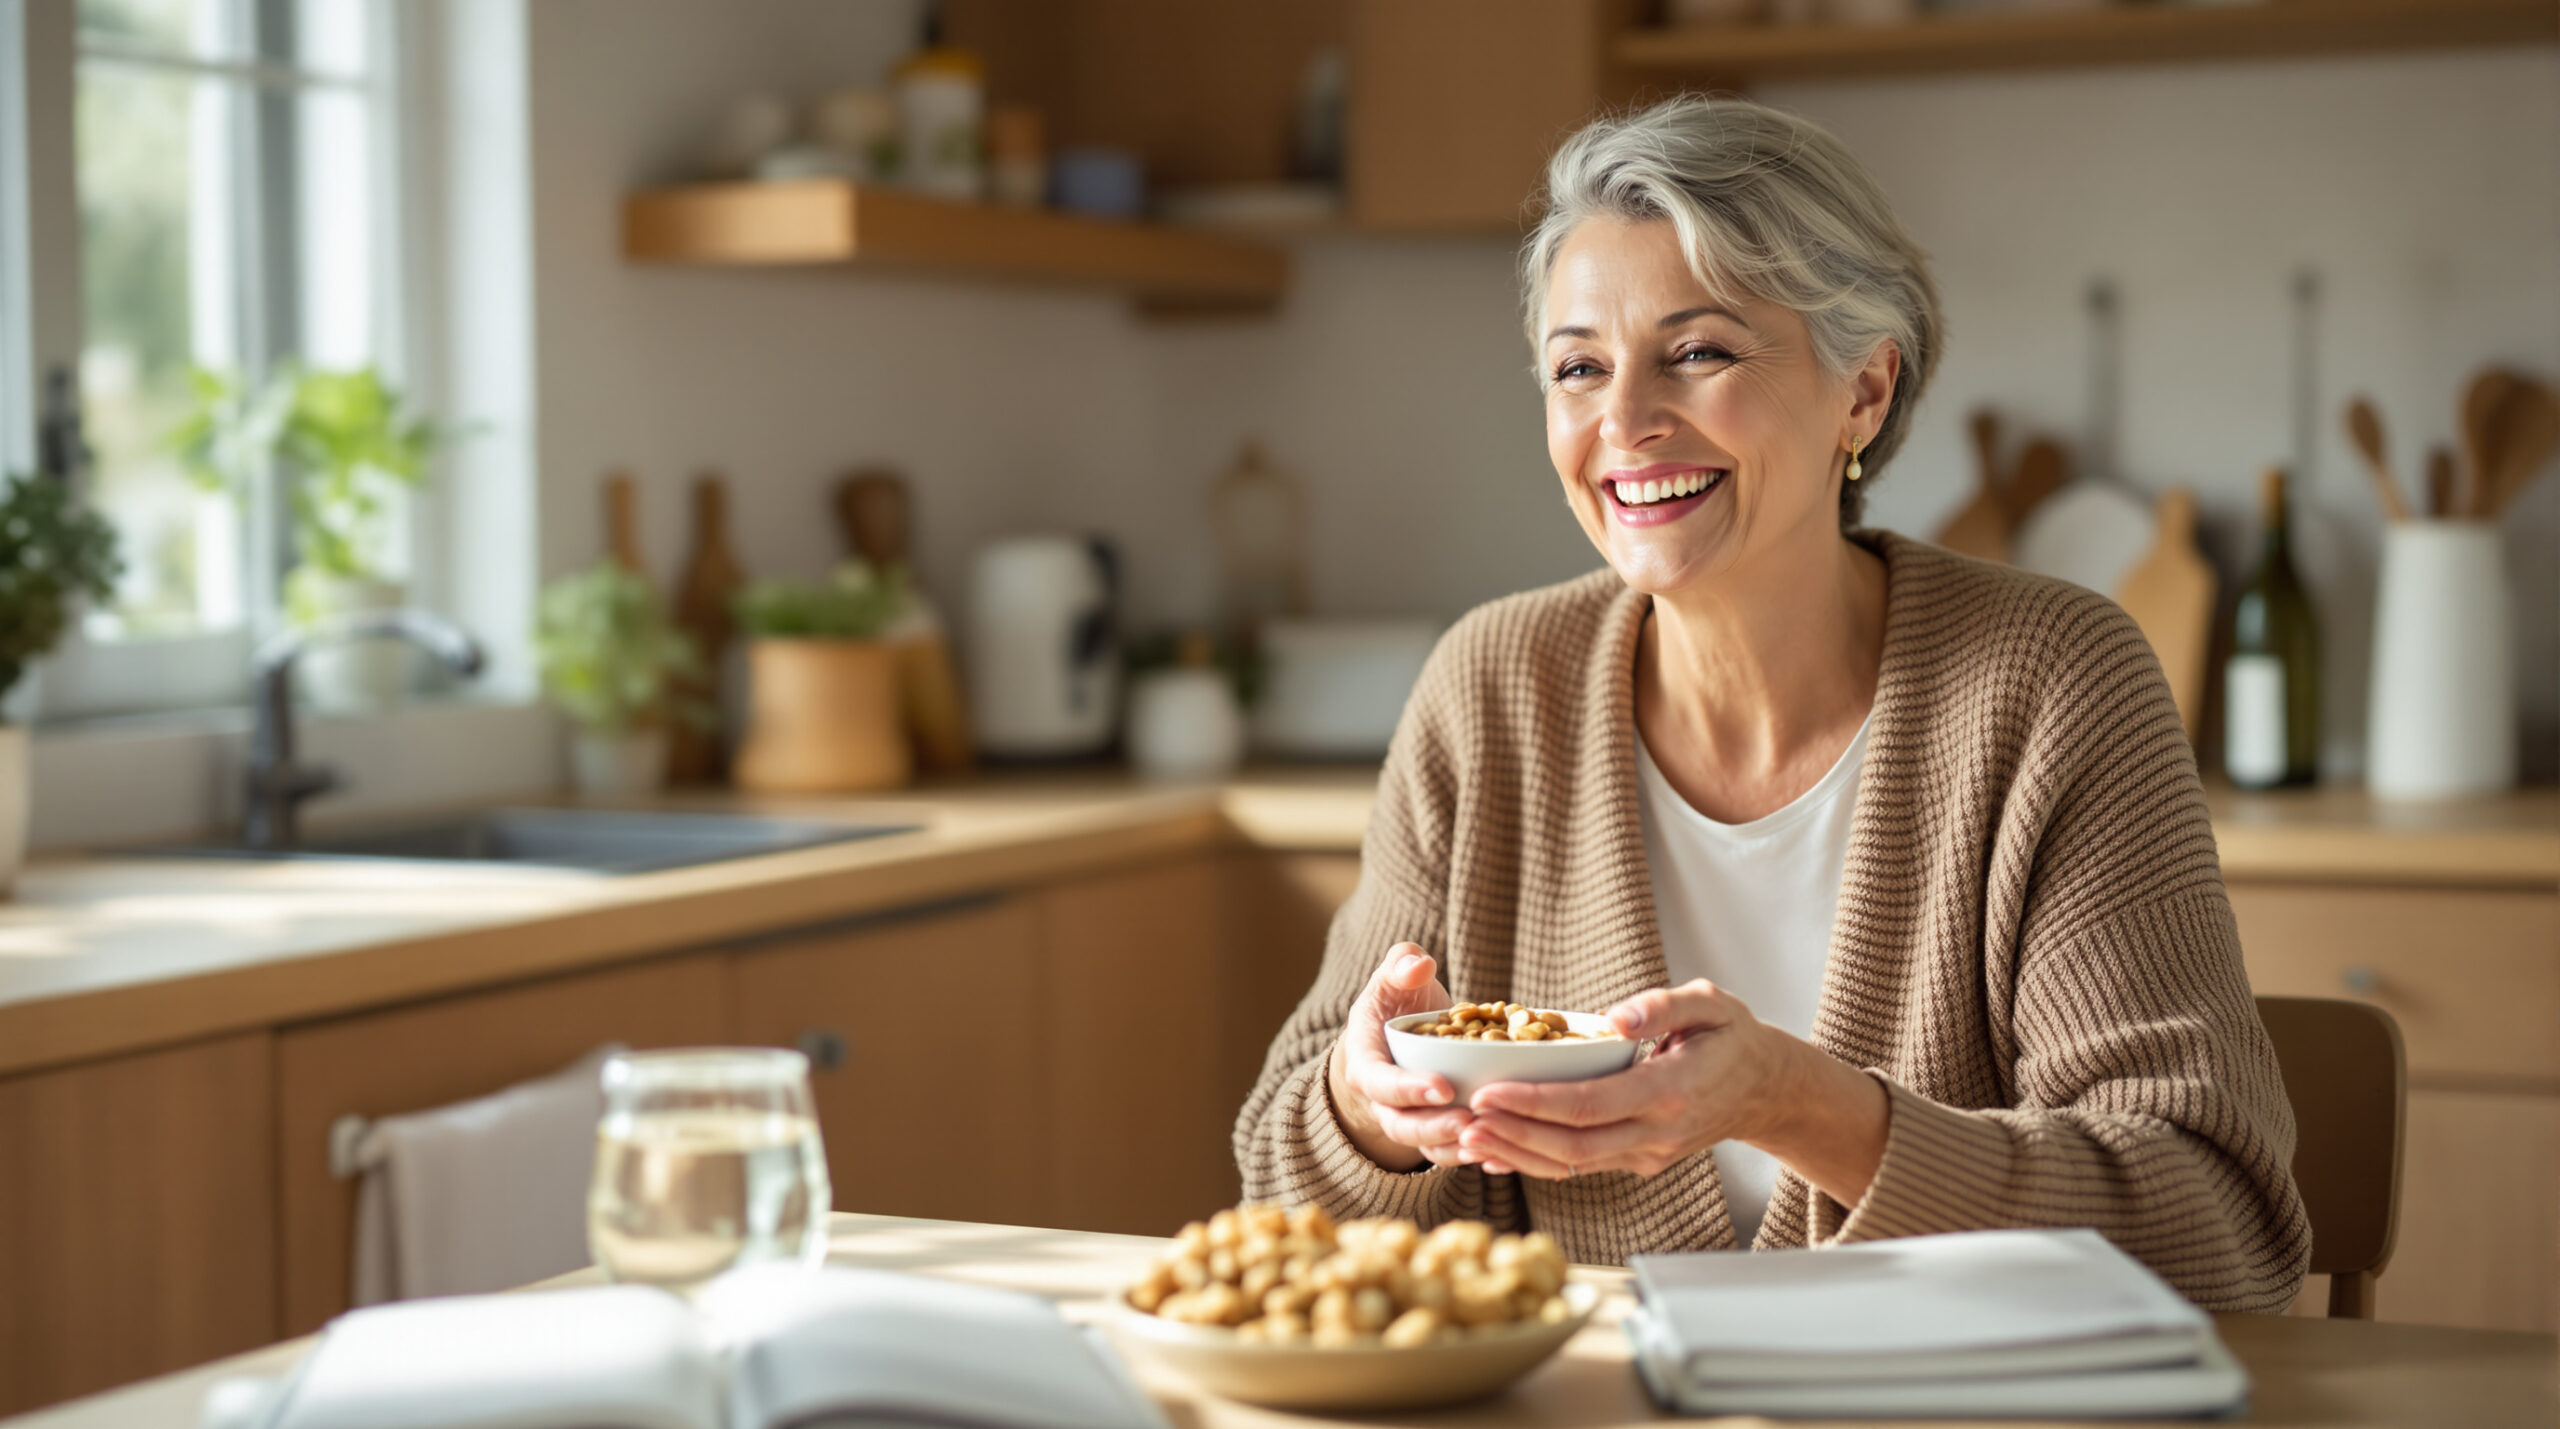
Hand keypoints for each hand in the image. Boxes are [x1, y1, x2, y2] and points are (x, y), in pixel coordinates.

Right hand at [1326, 943, 1475, 1173]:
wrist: (1396, 1032)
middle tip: (1470, 1122)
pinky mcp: (1432, 1130)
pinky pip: (1447, 1150)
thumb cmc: (1397, 999)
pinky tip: (1502, 1149)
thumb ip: (1402, 963)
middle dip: (1434, 1127)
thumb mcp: (1394, 975)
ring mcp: (1405, 1118)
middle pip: (1401, 1124)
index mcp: (1365, 1059)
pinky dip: (1472, 1152)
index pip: (1378, 1081)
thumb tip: (1420, 965)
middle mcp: (1380, 1097)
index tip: (1443, 1088)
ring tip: (1489, 1142)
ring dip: (1454, 1148)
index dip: (1407, 1088)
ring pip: (1425, 1145)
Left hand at [1458, 979, 1888, 1205]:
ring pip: (1572, 1166)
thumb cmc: (1732, 1038)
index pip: (1589, 1106)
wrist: (1765, 1088)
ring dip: (1516, 1154)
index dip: (1534, 1104)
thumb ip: (1664, 1006)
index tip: (1487, 1092)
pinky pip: (1580, 1166)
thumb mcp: (1711, 1004)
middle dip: (1511, 1136)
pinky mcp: (1639, 1161)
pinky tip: (1498, 1149)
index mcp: (1671, 1092)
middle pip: (1571, 1147)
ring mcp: (1648, 1154)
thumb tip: (1617, 1017)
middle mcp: (1657, 1133)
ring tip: (1466, 1137)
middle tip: (1461, 1120)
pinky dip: (1536, 1160)